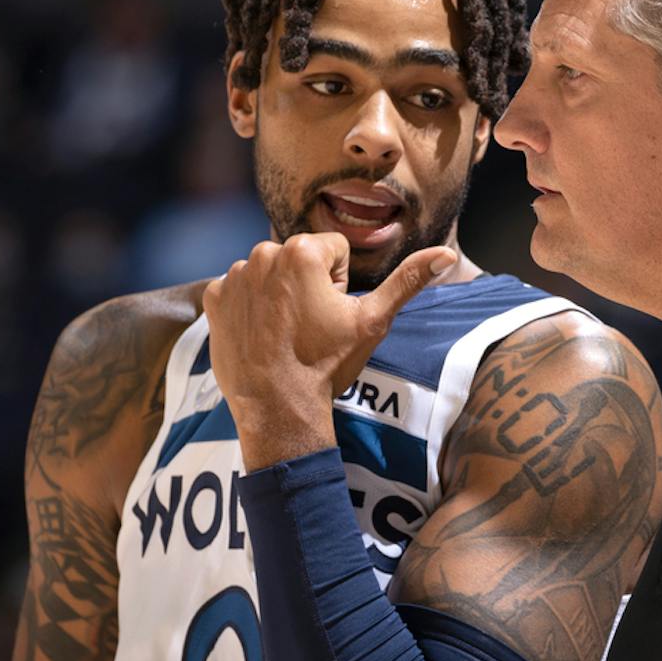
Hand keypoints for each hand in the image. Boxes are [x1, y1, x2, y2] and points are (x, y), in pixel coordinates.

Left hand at [203, 232, 455, 469]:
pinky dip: (250, 308)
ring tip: (285, 334)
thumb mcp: (373, 321)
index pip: (336, 252)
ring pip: (270, 273)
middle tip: (310, 328)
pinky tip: (261, 336)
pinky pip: (240, 290)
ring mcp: (234, 276)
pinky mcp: (214, 299)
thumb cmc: (325, 363)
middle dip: (309, 286)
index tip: (331, 316)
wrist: (278, 409)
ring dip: (279, 295)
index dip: (341, 285)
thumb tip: (447, 256)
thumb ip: (407, 281)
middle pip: (301, 259)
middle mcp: (263, 253)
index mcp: (303, 251)